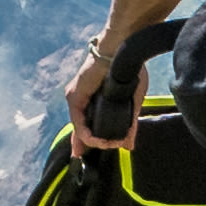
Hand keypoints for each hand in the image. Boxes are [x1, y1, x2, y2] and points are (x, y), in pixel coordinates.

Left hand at [63, 36, 145, 153]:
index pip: (87, 126)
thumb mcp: (131, 102)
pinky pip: (78, 124)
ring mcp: (76, 98)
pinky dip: (88, 136)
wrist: (122, 50)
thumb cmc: (129, 70)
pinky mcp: (74, 98)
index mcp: (94, 99)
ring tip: (111, 144)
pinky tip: (100, 141)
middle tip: (107, 150)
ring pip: (81, 129)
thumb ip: (129, 125)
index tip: (90, 155)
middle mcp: (82, 100)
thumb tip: (129, 146)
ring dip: (96, 142)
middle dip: (87, 146)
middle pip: (81, 130)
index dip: (89, 142)